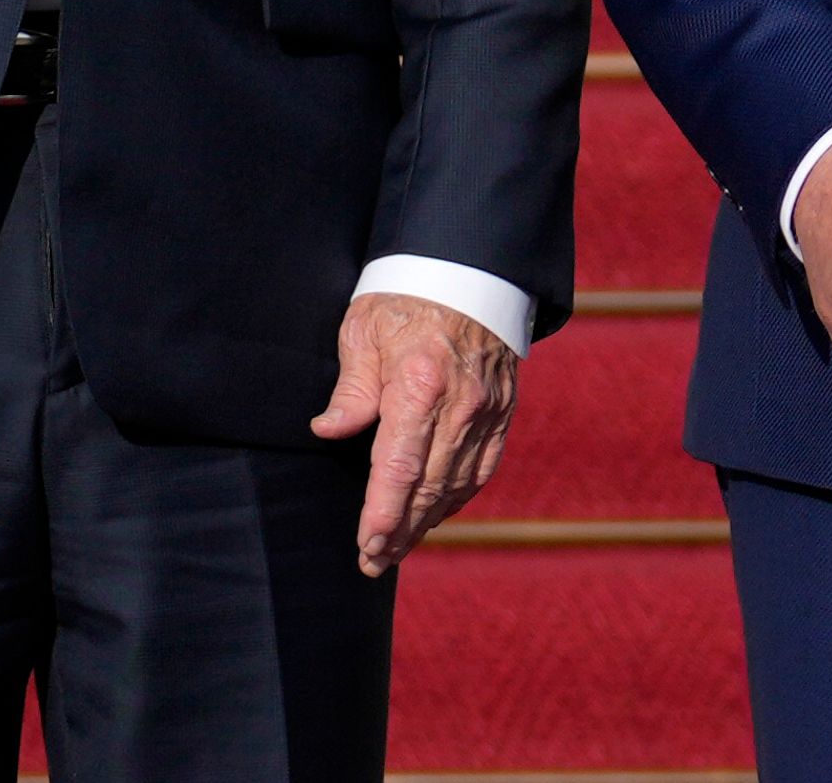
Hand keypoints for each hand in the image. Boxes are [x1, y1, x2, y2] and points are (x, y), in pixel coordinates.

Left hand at [310, 291, 518, 577]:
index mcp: (419, 385)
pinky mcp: (503, 413)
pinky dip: (456, 497)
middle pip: (429, 487)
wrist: (470, 269)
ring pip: (457, 485)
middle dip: (400, 531)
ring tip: (398, 547)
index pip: (398, 468)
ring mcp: (488, 412)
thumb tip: (328, 432)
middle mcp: (460, 406)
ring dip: (427, 522)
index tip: (366, 546)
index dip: (382, 515)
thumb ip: (351, 388)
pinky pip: (481, 469)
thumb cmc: (406, 296)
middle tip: (374, 562)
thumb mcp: (363, 330)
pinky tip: (436, 512)